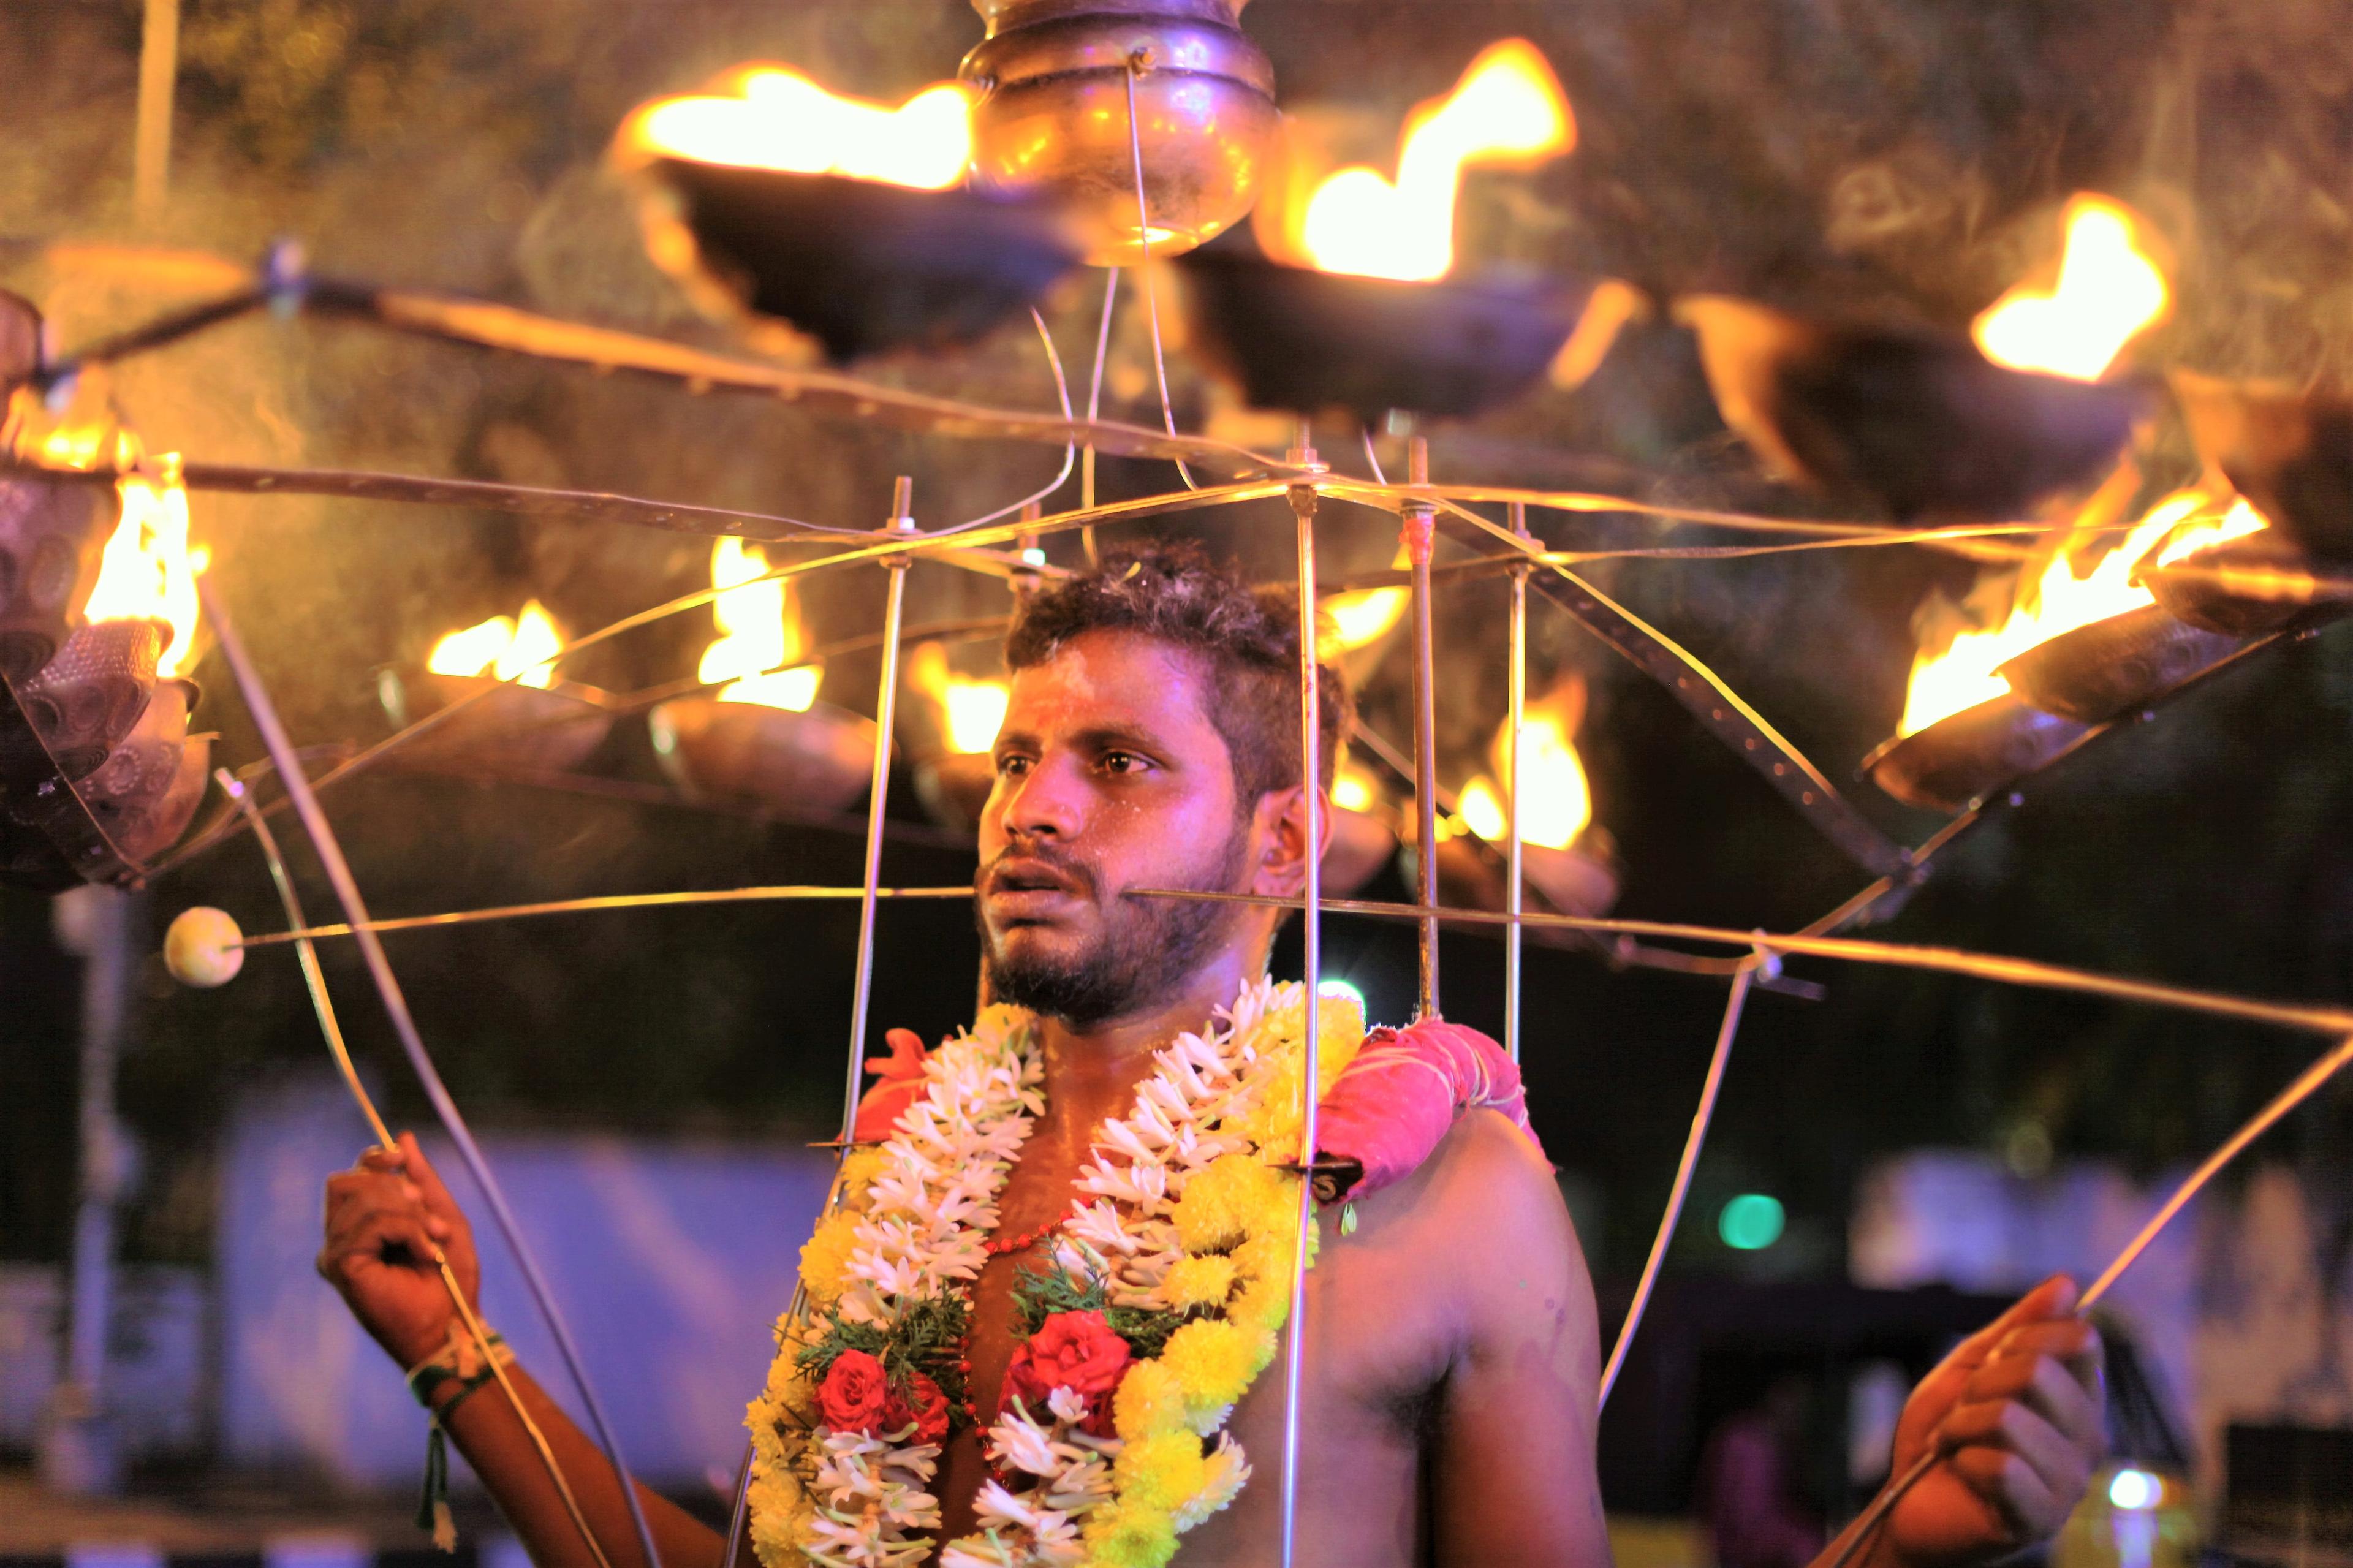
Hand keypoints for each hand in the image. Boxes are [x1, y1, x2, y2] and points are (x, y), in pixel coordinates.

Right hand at [318, 1131, 479, 1367]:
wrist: (452, 1324)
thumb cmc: (450, 1279)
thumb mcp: (442, 1216)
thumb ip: (421, 1179)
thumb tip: (403, 1138)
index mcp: (358, 1229)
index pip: (349, 1178)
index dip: (372, 1159)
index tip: (400, 1159)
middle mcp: (340, 1240)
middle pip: (351, 1181)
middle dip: (396, 1190)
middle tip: (430, 1222)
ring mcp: (336, 1253)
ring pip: (364, 1199)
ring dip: (410, 1214)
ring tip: (433, 1242)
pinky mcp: (341, 1265)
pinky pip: (372, 1222)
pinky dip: (408, 1230)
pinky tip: (424, 1254)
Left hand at [1879, 1276, 2105, 1567]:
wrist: (1904, 1500)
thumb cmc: (1941, 1434)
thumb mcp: (1971, 1365)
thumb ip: (2019, 1326)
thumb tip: (2069, 1282)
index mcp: (2078, 1399)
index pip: (2080, 1338)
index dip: (2023, 1337)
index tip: (1991, 1359)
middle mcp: (2088, 1440)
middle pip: (2040, 1369)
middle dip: (1980, 1382)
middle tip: (1964, 1411)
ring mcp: (2070, 1483)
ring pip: (2009, 1415)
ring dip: (1962, 1424)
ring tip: (1958, 1445)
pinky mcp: (2042, 1519)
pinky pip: (1999, 1465)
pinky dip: (1963, 1461)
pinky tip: (1963, 1475)